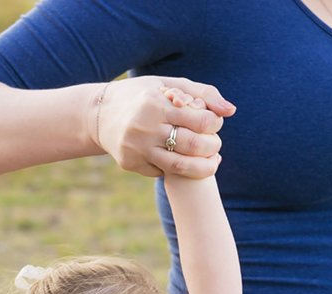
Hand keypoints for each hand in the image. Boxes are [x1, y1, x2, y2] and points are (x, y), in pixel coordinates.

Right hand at [95, 76, 233, 178]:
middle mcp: (144, 127)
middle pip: (193, 145)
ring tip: (212, 161)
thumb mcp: (168, 84)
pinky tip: (188, 163)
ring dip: (204, 166)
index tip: (214, 123)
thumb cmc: (142, 95)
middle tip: (216, 144)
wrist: (100, 115)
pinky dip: (180, 169)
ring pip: (180, 166)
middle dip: (213, 146)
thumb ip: (202, 93)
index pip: (200, 120)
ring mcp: (136, 148)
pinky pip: (163, 171)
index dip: (215, 124)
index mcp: (155, 103)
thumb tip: (231, 111)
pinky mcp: (131, 163)